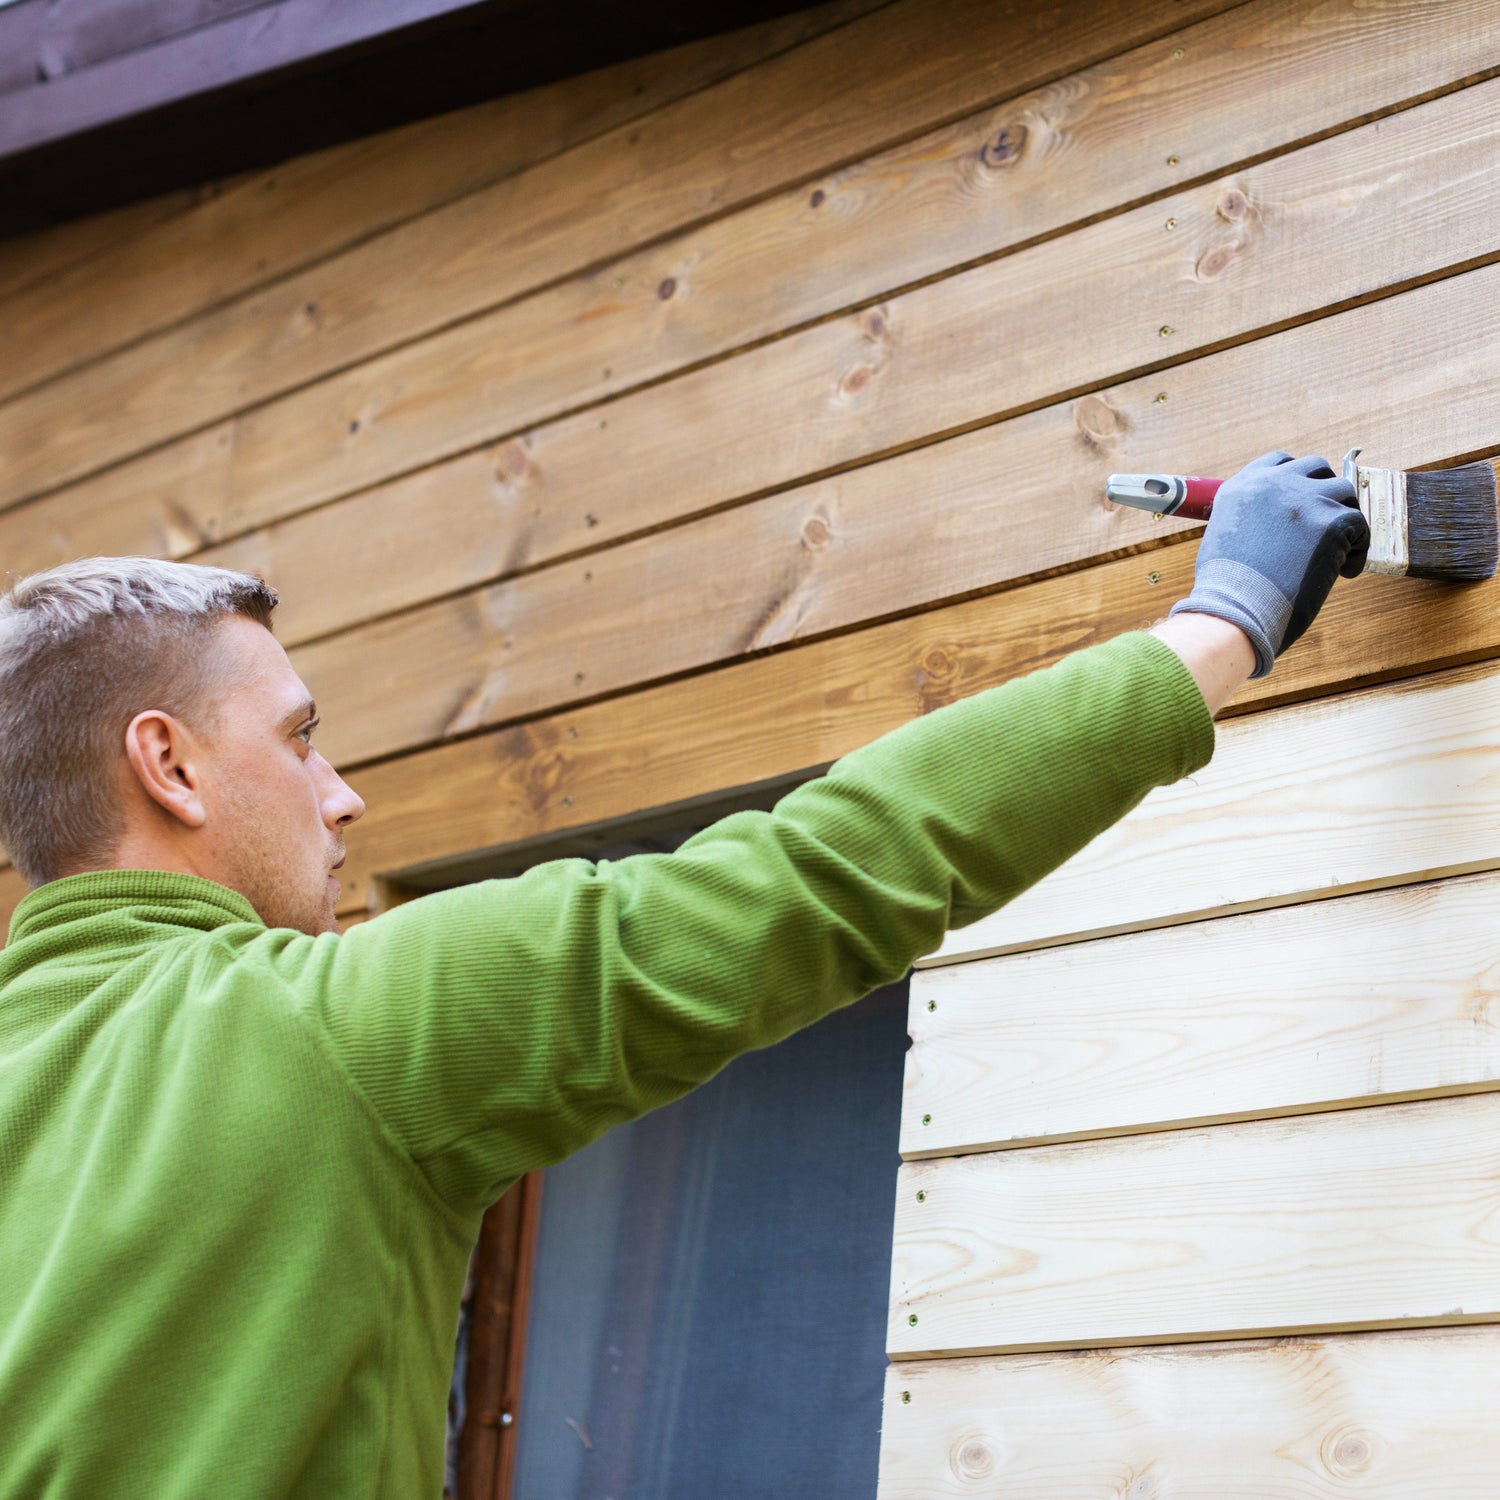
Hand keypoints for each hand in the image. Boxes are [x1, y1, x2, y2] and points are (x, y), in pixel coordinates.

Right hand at [1169, 450, 1368, 676]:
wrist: (1236, 608)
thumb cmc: (1227, 590)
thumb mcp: (1223, 538)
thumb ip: (1249, 519)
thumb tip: (1271, 528)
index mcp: (1242, 487)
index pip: (1280, 461)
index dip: (1297, 479)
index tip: (1303, 501)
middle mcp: (1273, 484)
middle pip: (1317, 468)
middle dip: (1325, 493)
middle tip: (1325, 525)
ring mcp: (1305, 499)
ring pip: (1344, 492)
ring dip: (1344, 518)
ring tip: (1337, 551)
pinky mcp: (1332, 520)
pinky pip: (1361, 525)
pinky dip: (1357, 550)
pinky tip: (1343, 572)